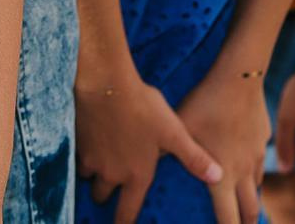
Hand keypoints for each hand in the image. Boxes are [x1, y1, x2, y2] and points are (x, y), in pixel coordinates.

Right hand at [77, 62, 223, 223]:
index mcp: (136, 175)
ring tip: (99, 165)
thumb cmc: (143, 108)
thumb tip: (218, 177)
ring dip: (93, 175)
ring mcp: (91, 160)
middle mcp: (111, 174)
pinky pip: (76, 158)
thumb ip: (194, 157)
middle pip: (102, 196)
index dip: (124, 223)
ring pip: (88, 178)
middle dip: (106, 196)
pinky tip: (87, 143)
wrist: (106, 85)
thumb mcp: (174, 132)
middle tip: (110, 191)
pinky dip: (81, 155)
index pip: (127, 212)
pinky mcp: (77, 143)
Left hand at [178, 63, 271, 223]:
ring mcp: (255, 154)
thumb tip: (144, 167)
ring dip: (252, 199)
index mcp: (222, 176)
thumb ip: (166, 152)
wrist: (239, 77)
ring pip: (257, 186)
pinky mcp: (263, 137)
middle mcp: (242, 170)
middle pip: (250, 210)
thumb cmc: (205, 103)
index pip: (228, 218)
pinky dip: (254, 170)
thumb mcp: (178, 129)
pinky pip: (259, 159)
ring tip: (246, 206)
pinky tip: (247, 164)